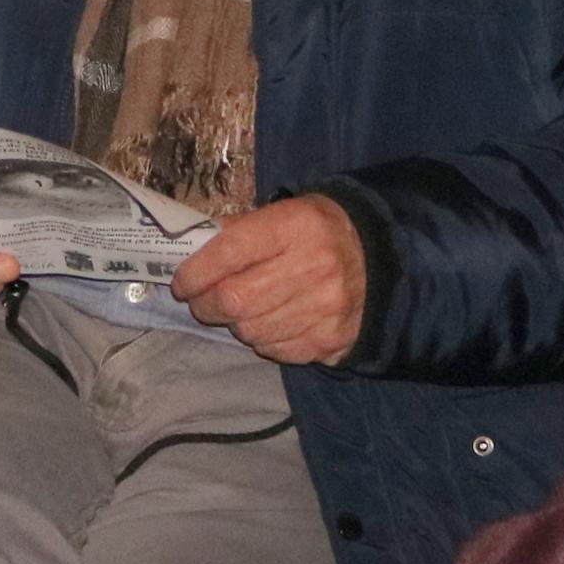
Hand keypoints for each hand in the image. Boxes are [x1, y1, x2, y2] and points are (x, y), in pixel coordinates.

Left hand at [170, 193, 366, 366]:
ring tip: (237, 311)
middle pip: (235, 300)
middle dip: (206, 305)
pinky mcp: (331, 340)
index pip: (230, 251)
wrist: (382, 258)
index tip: (181, 283)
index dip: (196, 271)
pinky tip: (268, 324)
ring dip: (234, 324)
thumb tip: (192, 252)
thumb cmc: (319, 231)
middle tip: (200, 302)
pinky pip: (277, 351)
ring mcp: (325, 308)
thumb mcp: (285, 212)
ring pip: (251, 331)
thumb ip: (239, 230)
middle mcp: (313, 267)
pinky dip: (263, 341)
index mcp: (295, 226)